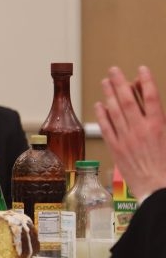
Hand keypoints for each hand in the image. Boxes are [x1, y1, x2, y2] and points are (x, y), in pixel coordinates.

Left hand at [95, 65, 165, 200]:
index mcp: (158, 126)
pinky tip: (99, 105)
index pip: (151, 97)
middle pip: (127, 100)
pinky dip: (102, 115)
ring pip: (114, 111)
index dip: (146, 81)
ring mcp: (126, 138)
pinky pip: (106, 128)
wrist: (158, 188)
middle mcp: (140, 129)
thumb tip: (152, 107)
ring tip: (105, 82)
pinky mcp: (116, 149)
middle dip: (120, 83)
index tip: (141, 69)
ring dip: (109, 94)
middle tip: (113, 70)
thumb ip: (161, 121)